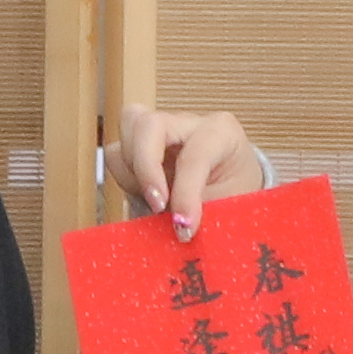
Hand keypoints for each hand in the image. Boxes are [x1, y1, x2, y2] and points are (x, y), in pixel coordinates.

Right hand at [115, 104, 266, 240]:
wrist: (233, 190)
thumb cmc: (235, 195)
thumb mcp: (231, 208)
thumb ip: (205, 215)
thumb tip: (179, 230)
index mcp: (221, 131)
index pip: (194, 156)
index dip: (185, 194)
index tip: (184, 228)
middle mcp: (188, 122)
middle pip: (148, 125)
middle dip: (146, 168)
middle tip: (157, 207)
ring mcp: (162, 128)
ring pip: (127, 131)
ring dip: (132, 171)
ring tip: (155, 200)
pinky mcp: (141, 143)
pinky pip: (116, 152)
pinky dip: (125, 176)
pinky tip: (146, 194)